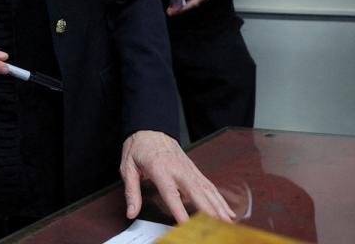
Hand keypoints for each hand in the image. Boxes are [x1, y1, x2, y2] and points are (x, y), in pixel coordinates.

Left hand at [120, 130, 234, 223]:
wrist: (150, 128)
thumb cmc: (139, 147)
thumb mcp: (127, 167)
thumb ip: (131, 192)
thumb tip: (131, 212)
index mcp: (160, 169)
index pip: (170, 193)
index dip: (178, 209)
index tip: (185, 223)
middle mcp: (178, 169)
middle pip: (196, 192)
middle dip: (208, 210)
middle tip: (218, 225)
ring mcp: (188, 169)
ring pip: (207, 190)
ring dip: (218, 206)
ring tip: (228, 222)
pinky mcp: (193, 170)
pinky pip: (209, 185)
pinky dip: (219, 199)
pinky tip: (226, 211)